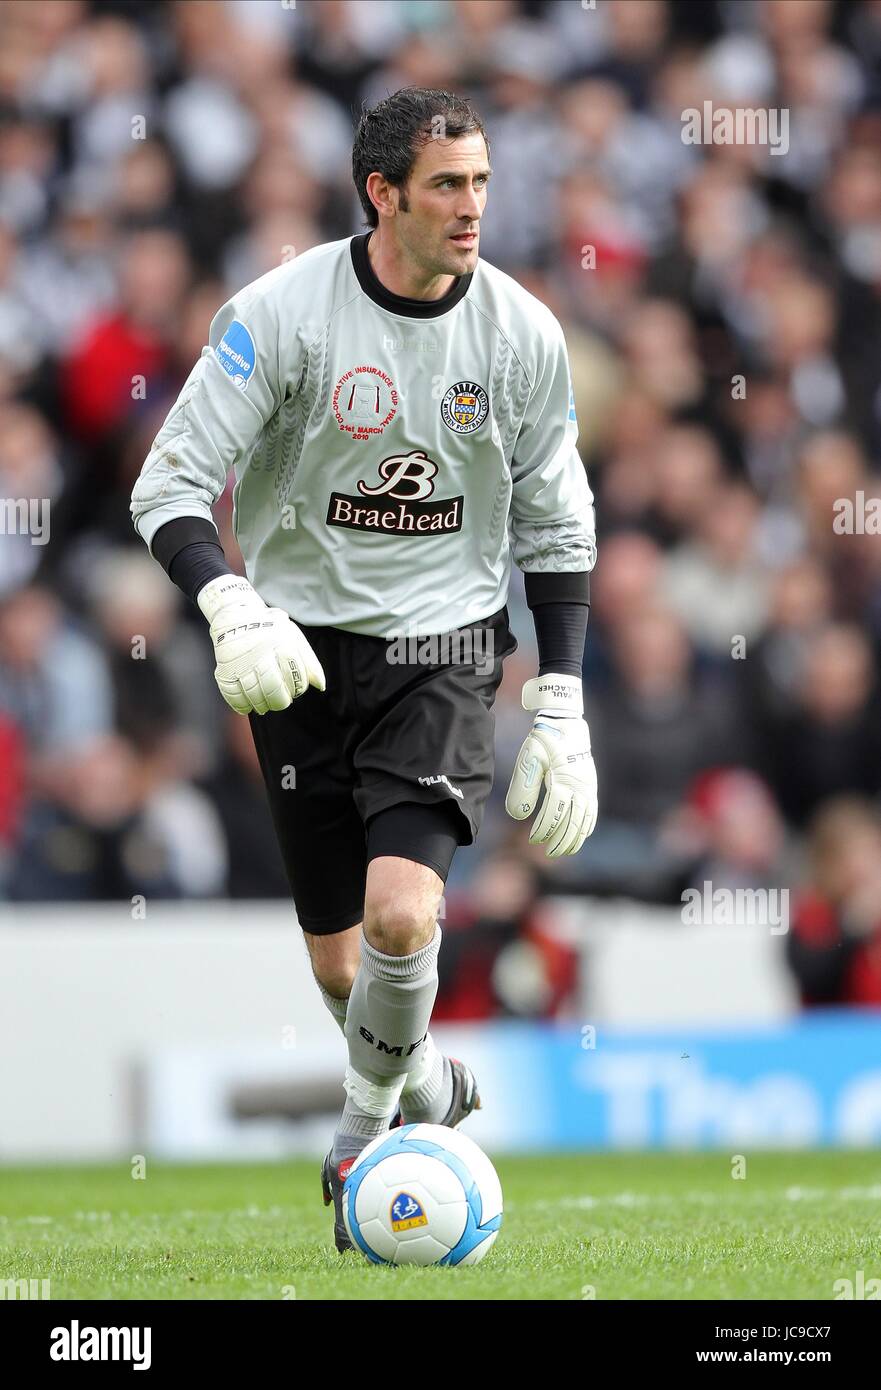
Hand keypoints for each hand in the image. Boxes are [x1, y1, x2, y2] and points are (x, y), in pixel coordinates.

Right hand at [197, 575, 324, 714]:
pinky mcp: (225, 668)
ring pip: (254, 693)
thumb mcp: (293, 637)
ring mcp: (241, 661)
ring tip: (265, 705)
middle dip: (280, 701)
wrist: (235, 614)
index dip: (297, 688)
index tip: (294, 691)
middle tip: (281, 702)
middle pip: (273, 688)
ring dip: (262, 705)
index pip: (295, 676)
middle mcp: (261, 652)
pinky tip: (247, 707)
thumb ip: (309, 661)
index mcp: (281, 643)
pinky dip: (241, 705)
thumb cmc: (269, 629)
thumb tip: (320, 686)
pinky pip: (232, 694)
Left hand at [505, 673, 597, 856]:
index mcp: (563, 780)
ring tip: (564, 851)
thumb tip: (518, 815)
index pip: (554, 814)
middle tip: (548, 852)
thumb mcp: (528, 760)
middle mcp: (580, 786)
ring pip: (585, 820)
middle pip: (573, 822)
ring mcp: (589, 786)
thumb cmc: (543, 741)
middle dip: (561, 840)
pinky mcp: (592, 785)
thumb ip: (522, 787)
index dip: (544, 830)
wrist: (565, 722)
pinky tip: (581, 836)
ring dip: (575, 838)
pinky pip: (593, 812)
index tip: (534, 840)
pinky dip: (587, 826)